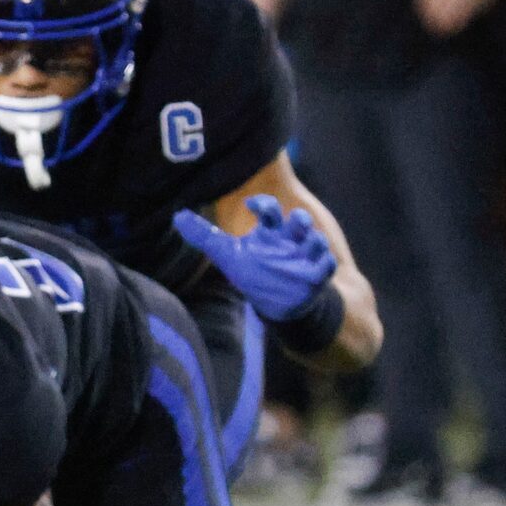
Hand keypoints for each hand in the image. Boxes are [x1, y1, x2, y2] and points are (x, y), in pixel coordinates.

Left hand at [171, 194, 335, 322]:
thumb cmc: (254, 272)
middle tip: (294, 220)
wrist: (277, 302)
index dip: (263, 204)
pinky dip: (323, 264)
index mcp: (270, 232)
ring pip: (317, 239)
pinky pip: (327, 265)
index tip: (250, 204)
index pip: (269, 210)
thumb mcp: (228, 254)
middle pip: (300, 220)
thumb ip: (204, 235)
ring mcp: (305, 256)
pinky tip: (316, 268)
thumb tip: (177, 216)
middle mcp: (290, 239)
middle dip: (300, 218)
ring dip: (314, 239)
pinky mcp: (318, 274)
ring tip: (307, 242)